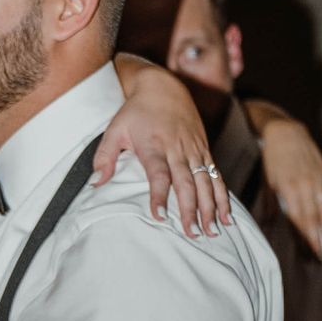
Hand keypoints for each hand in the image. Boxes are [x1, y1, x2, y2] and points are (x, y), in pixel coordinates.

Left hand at [102, 59, 230, 235]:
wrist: (163, 86)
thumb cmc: (135, 112)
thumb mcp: (114, 130)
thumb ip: (104, 157)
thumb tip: (96, 184)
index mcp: (153, 145)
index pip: (158, 174)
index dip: (159, 196)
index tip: (160, 217)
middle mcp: (177, 148)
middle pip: (186, 182)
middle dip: (190, 209)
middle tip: (192, 234)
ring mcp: (194, 149)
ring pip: (205, 181)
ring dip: (210, 208)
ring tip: (211, 232)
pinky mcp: (204, 150)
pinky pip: (216, 176)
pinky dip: (222, 196)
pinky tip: (226, 217)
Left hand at [255, 107, 321, 260]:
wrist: (286, 133)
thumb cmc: (272, 160)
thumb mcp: (268, 183)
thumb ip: (271, 206)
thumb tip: (269, 227)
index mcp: (290, 190)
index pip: (300, 220)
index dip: (306, 238)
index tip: (309, 253)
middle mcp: (307, 186)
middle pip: (315, 218)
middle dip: (319, 239)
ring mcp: (319, 180)